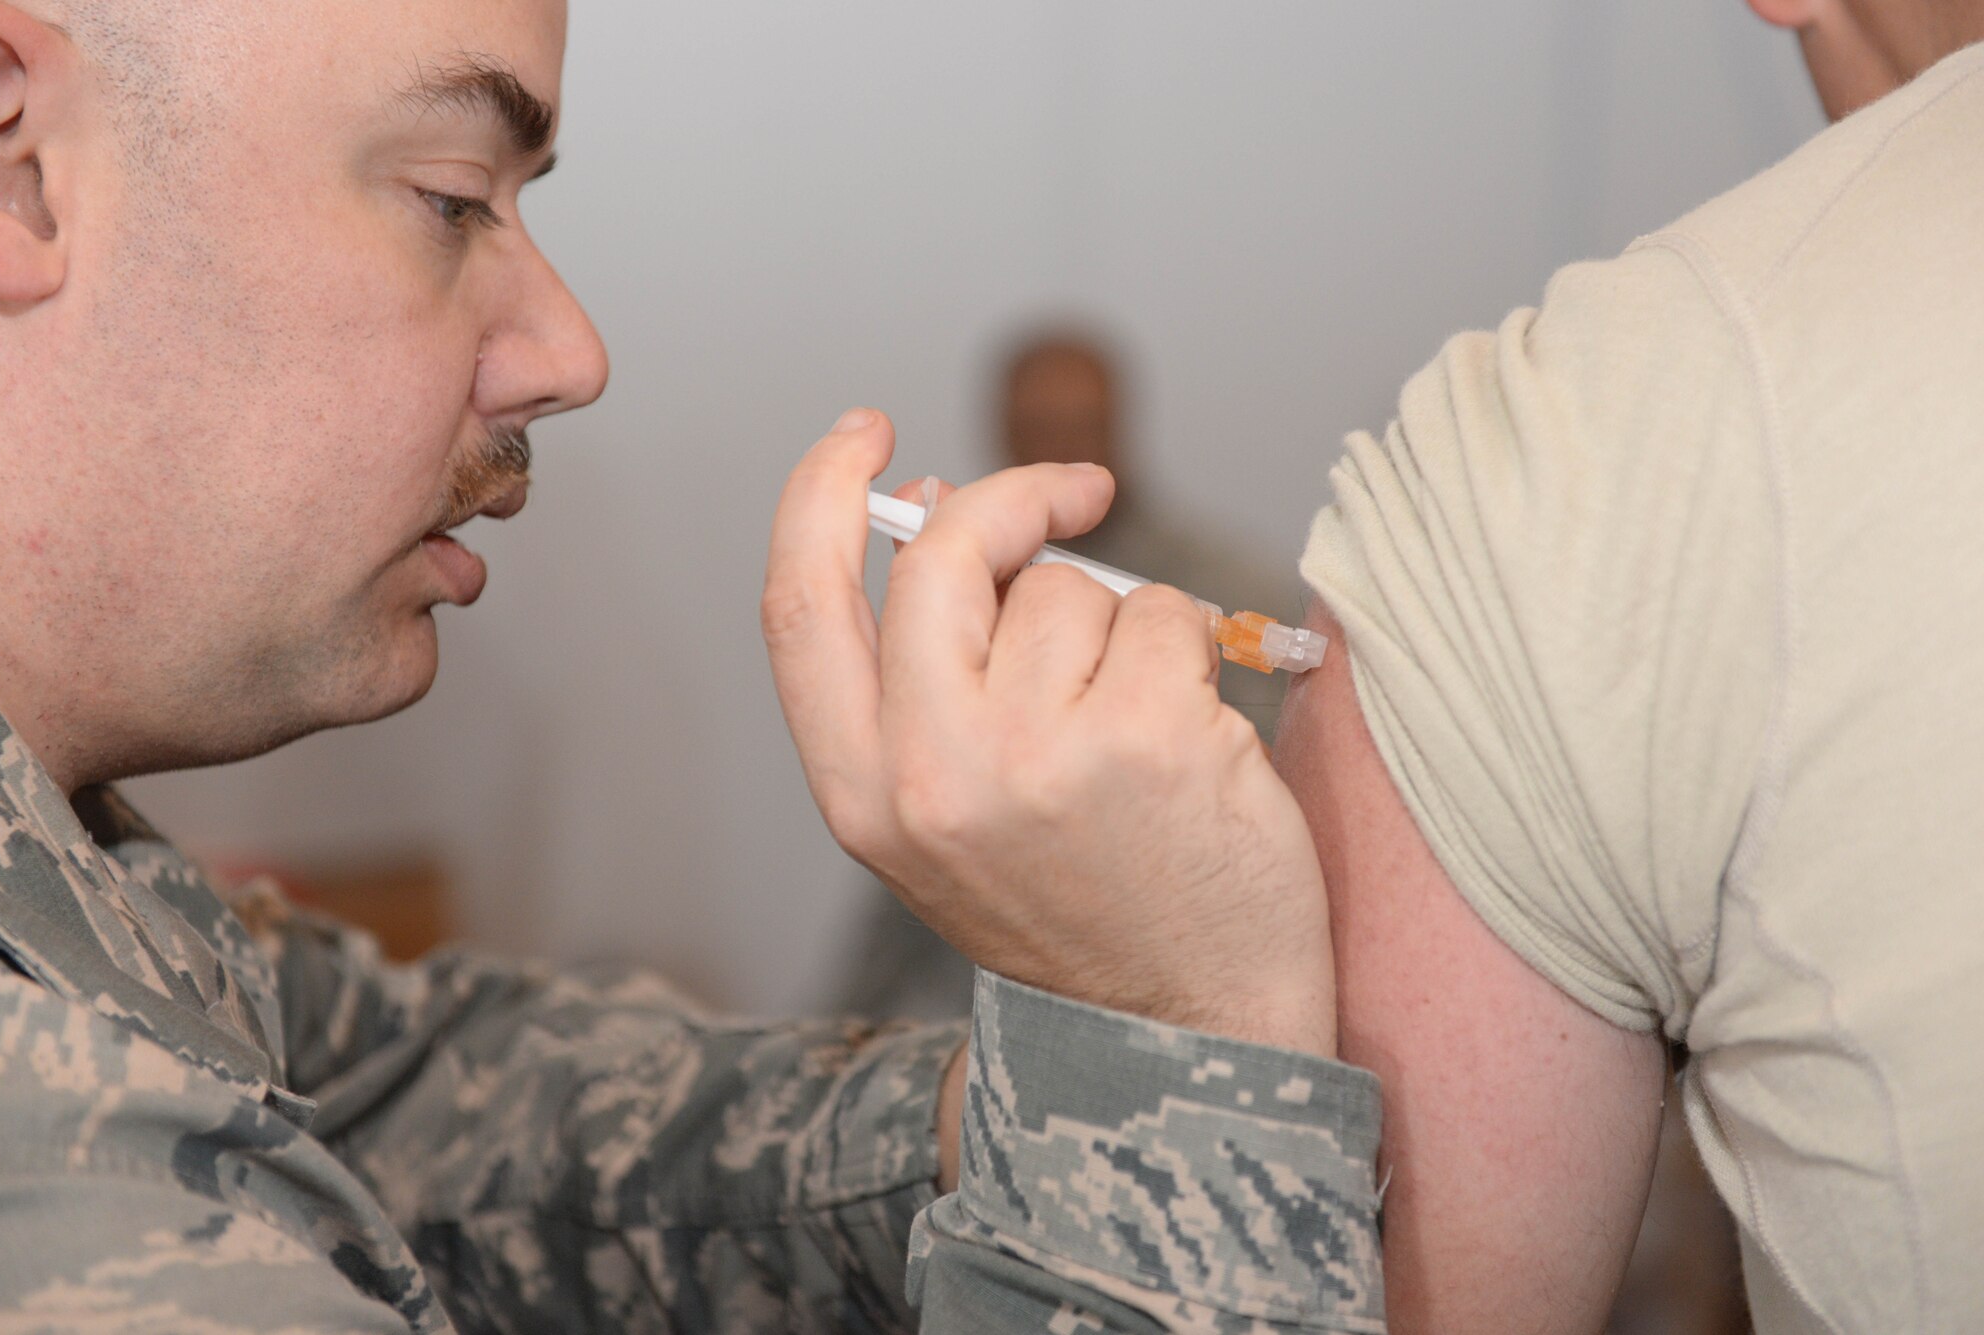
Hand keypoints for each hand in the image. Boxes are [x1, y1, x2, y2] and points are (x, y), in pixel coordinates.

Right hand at [763, 409, 1334, 1055]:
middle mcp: (932, 775)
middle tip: (1074, 494)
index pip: (801, 605)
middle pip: (947, 556)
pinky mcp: (1146, 739)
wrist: (1184, 1029)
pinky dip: (1183, 651)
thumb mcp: (948, 814)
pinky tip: (1186, 736)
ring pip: (1067, 588)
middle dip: (1014, 501)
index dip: (820, 495)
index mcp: (862, 795)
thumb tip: (934, 505)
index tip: (866, 435)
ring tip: (1130, 730)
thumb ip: (924, 674)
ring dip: (1115, 626)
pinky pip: (1158, 613)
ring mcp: (1038, 757)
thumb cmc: (1076, 907)